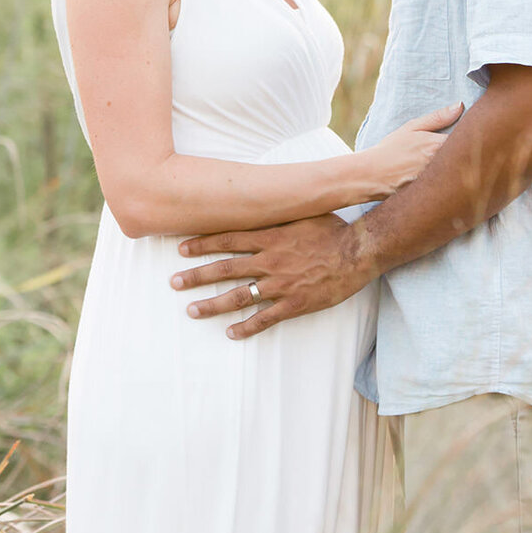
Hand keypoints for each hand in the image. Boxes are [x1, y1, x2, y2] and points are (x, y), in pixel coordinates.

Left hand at [169, 214, 371, 338]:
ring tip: (191, 310)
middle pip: (225, 269)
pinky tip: (230, 333)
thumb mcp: (301, 212)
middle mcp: (269, 260)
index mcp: (270, 236)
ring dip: (213, 304)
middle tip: (173, 282)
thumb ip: (278, 212)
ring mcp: (281, 284)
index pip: (227, 239)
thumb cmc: (331, 228)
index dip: (202, 244)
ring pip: (239, 296)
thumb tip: (259, 199)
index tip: (180, 248)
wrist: (358, 251)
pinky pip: (265, 319)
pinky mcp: (294, 304)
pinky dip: (246, 327)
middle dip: (196, 276)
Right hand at [360, 101, 461, 197]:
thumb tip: (459, 106)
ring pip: (458, 173)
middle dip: (466, 155)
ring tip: (451, 169)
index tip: (470, 137)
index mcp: (438, 144)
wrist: (373, 175)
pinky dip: (449, 185)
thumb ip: (437, 118)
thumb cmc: (391, 149)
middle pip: (465, 158)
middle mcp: (441, 163)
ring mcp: (438, 181)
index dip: (470, 139)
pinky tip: (445, 183)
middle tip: (464, 154)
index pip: (467, 140)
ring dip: (459, 170)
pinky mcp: (434, 195)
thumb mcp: (411, 128)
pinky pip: (449, 188)